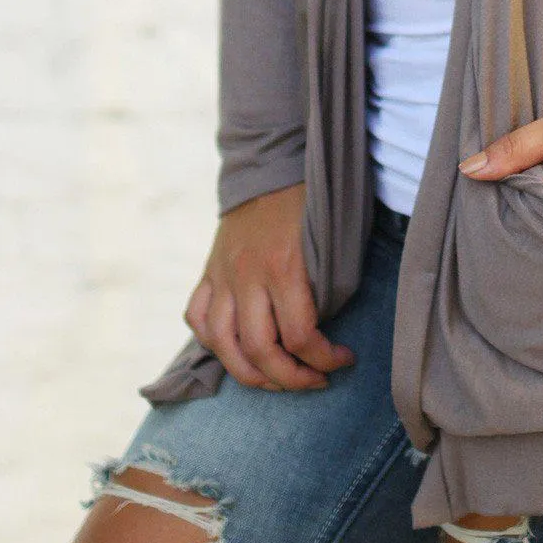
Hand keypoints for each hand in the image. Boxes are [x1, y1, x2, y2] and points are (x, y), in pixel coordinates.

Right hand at [184, 182, 355, 390]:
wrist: (270, 162)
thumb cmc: (310, 202)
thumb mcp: (328, 237)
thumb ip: (326, 284)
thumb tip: (329, 333)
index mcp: (283, 266)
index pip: (301, 335)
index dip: (325, 359)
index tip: (344, 360)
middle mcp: (247, 275)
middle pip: (259, 351)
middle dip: (291, 379)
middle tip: (316, 379)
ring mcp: (221, 276)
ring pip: (223, 346)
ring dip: (251, 375)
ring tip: (278, 380)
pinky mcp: (208, 272)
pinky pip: (198, 319)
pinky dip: (214, 343)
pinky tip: (237, 351)